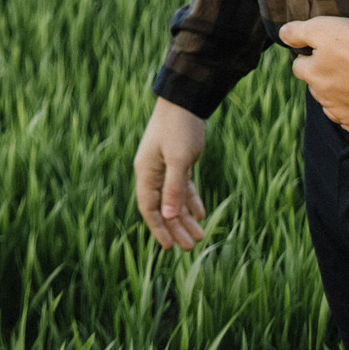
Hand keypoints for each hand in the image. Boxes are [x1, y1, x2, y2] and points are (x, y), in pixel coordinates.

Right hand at [132, 97, 208, 250]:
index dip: (159, 229)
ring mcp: (164, 167)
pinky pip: (182, 187)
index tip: (170, 248)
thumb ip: (174, 188)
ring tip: (201, 235)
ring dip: (185, 217)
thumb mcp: (179, 160)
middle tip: (192, 246)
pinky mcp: (177, 161)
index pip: (149, 208)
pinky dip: (190, 200)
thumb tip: (168, 216)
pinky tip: (201, 213)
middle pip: (162, 207)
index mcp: (147, 172)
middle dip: (175, 228)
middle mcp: (152, 172)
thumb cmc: (180, 128)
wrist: (186, 100)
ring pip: (173, 199)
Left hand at [279, 16, 348, 142]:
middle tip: (348, 67)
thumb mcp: (325, 28)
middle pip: (319, 89)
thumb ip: (298, 32)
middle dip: (327, 79)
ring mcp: (348, 118)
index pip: (300, 67)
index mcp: (313, 76)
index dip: (310, 58)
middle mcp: (326, 101)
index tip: (324, 52)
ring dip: (343, 99)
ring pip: (336, 110)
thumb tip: (282, 35)